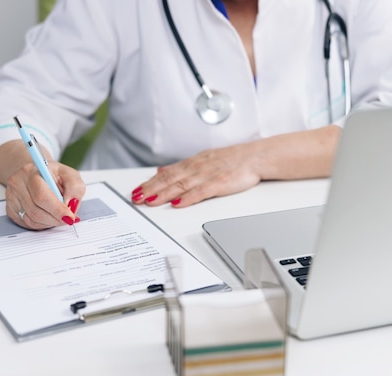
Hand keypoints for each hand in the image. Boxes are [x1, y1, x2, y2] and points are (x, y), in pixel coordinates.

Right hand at [5, 160, 85, 229]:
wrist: (35, 173)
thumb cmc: (53, 175)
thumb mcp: (70, 175)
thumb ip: (75, 188)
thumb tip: (71, 206)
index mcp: (32, 172)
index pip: (42, 196)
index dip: (57, 210)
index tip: (70, 217)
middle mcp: (18, 183)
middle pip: (36, 211)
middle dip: (56, 219)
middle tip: (68, 219)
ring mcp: (12, 197)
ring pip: (32, 220)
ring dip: (50, 222)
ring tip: (59, 216)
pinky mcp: (10, 209)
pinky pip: (27, 224)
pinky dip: (42, 224)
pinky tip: (48, 216)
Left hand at [131, 143, 261, 207]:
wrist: (256, 156)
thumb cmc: (232, 160)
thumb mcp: (202, 159)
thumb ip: (181, 167)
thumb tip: (160, 170)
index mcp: (192, 163)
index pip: (166, 174)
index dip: (149, 183)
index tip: (136, 191)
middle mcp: (197, 167)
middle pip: (170, 179)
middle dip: (151, 189)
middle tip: (136, 198)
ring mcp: (208, 175)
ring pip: (182, 185)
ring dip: (164, 194)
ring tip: (150, 201)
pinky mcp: (220, 183)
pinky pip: (201, 191)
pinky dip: (188, 198)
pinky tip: (177, 203)